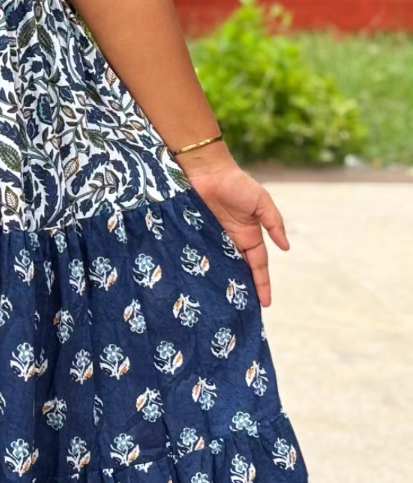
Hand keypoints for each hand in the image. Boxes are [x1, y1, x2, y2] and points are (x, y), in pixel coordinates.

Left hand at [182, 159, 288, 307]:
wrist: (206, 170)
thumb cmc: (236, 183)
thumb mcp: (262, 203)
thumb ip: (274, 223)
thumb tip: (286, 248)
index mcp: (249, 235)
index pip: (258, 265)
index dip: (262, 283)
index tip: (265, 304)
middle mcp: (232, 241)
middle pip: (239, 271)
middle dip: (243, 289)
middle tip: (243, 312)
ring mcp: (213, 239)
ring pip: (220, 267)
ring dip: (223, 284)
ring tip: (224, 306)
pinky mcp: (196, 235)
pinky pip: (202, 256)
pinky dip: (204, 270)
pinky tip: (204, 286)